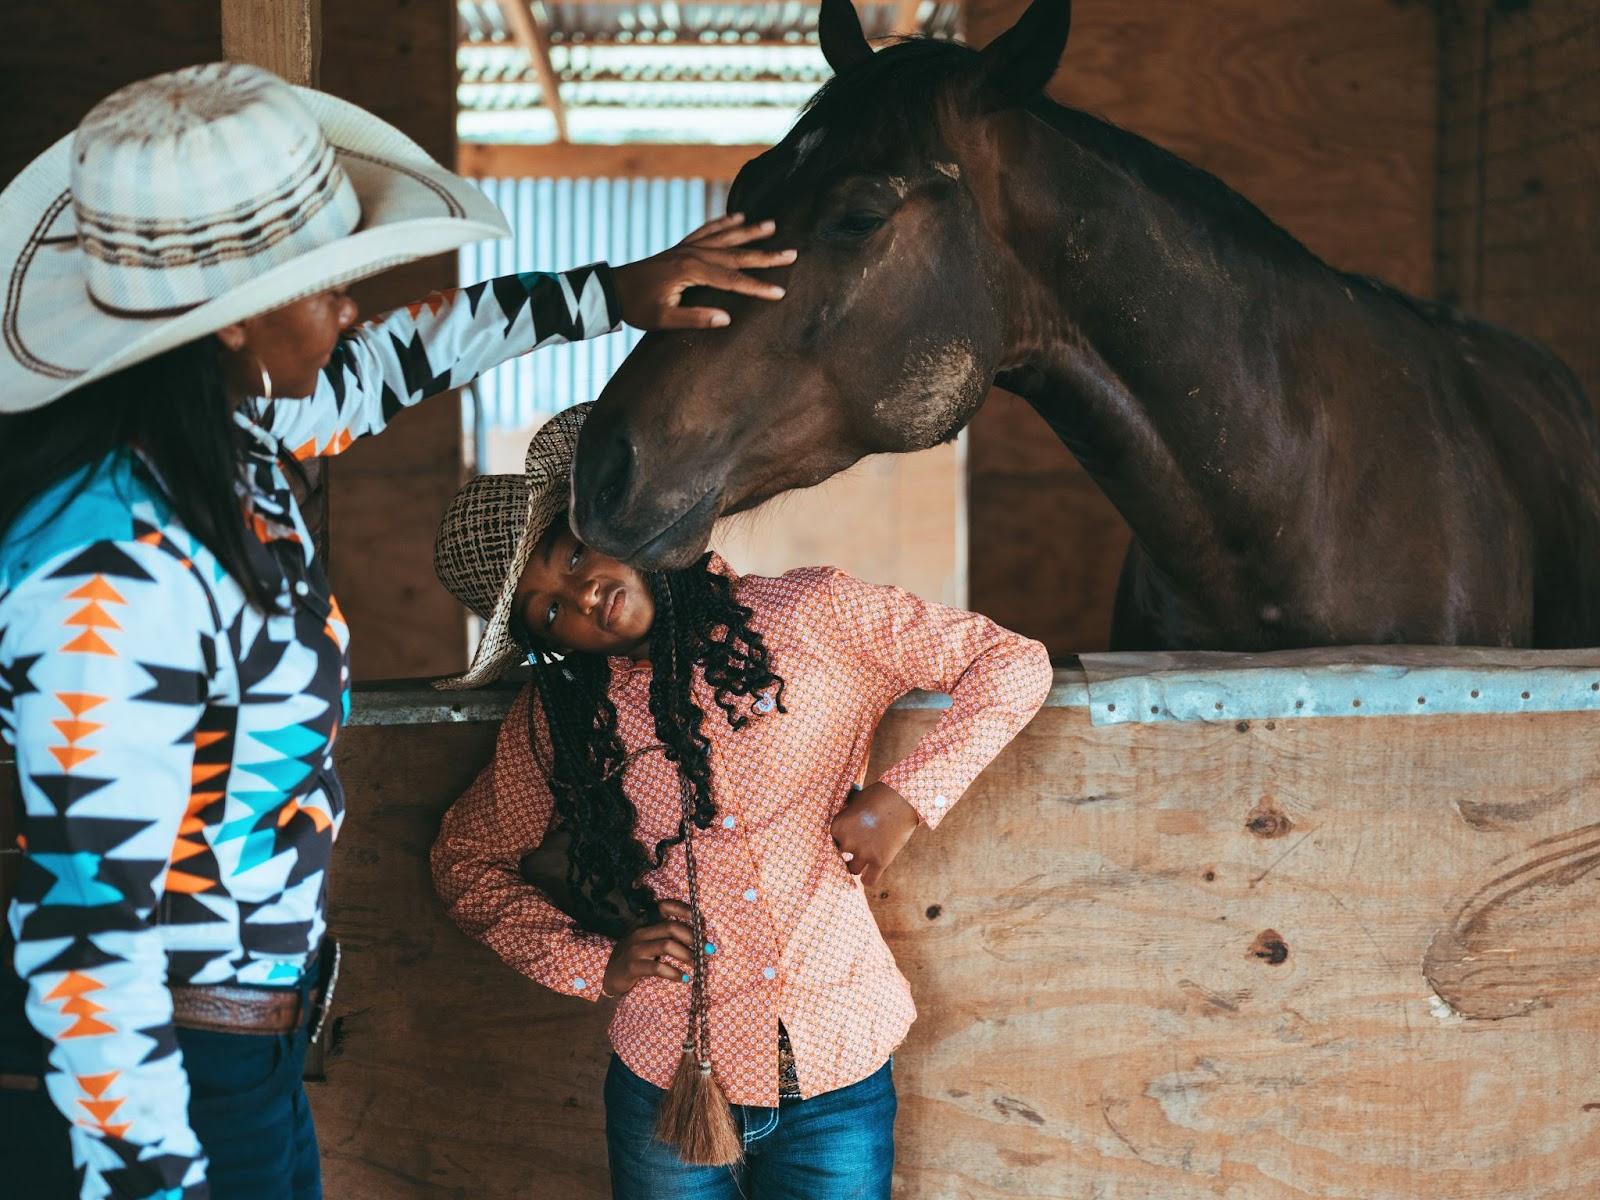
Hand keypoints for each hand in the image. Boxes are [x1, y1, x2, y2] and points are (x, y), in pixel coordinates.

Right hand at [601, 899, 696, 996]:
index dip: (682, 909)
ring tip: (696, 963)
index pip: (663, 907)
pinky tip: (682, 978)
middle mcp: (639, 932)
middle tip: (706, 949)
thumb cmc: (634, 958)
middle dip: (692, 937)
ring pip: (666, 945)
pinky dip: (672, 972)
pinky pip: (656, 967)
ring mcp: (634, 948)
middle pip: (671, 927)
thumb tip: (697, 937)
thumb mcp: (645, 941)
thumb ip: (664, 935)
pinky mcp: (632, 966)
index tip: (700, 918)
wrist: (610, 978)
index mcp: (644, 923)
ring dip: (686, 954)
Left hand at [611, 213, 795, 330]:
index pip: (732, 280)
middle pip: (736, 254)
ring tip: (772, 225)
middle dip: (765, 255)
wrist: (612, 289)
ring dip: (749, 232)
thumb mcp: (662, 319)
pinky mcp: (681, 247)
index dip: (758, 287)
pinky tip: (738, 217)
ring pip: (725, 237)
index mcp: (690, 271)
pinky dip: (723, 223)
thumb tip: (726, 318)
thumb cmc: (637, 308)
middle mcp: (692, 254)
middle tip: (792, 252)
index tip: (781, 292)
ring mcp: (687, 248)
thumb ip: (694, 318)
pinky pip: (707, 231)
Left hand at [830, 783, 919, 888]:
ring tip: (862, 859)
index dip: (839, 838)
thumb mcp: (856, 800)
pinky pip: (868, 880)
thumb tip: (843, 814)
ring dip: (856, 865)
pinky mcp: (880, 861)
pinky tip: (871, 872)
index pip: (830, 840)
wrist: (902, 798)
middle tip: (856, 846)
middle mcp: (847, 842)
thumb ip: (847, 813)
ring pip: (852, 869)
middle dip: (847, 851)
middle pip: (840, 855)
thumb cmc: (879, 795)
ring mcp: (864, 853)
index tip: (847, 836)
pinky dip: (868, 878)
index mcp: (837, 826)